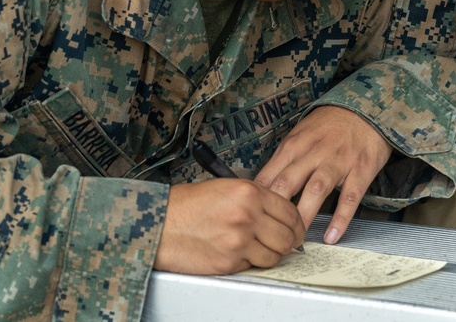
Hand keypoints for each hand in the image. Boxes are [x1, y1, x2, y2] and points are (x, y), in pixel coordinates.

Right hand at [154, 178, 304, 273]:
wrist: (159, 223)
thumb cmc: (186, 205)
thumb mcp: (225, 188)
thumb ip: (255, 199)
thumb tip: (279, 213)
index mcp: (249, 192)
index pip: (290, 212)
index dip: (296, 223)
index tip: (295, 228)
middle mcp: (247, 215)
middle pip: (288, 237)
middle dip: (288, 242)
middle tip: (282, 242)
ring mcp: (239, 240)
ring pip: (274, 256)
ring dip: (269, 254)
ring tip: (256, 248)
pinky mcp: (229, 262)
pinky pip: (253, 266)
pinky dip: (249, 262)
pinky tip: (236, 252)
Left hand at [255, 105, 391, 245]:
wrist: (366, 108)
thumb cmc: (329, 125)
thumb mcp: (300, 134)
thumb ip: (283, 160)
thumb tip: (262, 186)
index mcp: (294, 145)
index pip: (269, 176)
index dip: (258, 201)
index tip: (253, 219)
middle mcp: (313, 153)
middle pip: (287, 183)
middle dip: (275, 212)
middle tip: (269, 235)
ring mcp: (337, 162)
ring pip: (315, 191)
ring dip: (303, 216)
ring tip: (296, 239)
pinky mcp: (360, 170)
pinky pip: (349, 198)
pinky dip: (340, 219)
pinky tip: (331, 236)